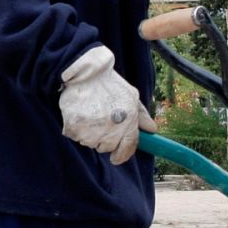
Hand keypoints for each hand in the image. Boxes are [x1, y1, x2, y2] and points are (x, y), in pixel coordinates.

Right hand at [58, 46, 157, 164]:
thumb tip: (152, 130)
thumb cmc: (109, 83)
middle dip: (104, 139)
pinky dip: (76, 129)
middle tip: (100, 123)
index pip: (128, 147)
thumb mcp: (131, 95)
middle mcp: (111, 128)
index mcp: (128, 120)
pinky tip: (79, 113)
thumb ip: (141, 115)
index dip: (122, 154)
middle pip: (107, 147)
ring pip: (91, 143)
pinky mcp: (75, 128)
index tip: (117, 157)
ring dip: (90, 134)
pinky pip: (76, 136)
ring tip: (89, 114)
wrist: (84, 70)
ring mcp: (92, 129)